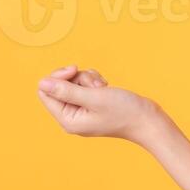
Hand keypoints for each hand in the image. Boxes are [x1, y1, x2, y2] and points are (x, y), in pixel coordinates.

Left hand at [36, 64, 163, 142]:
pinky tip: (106, 88)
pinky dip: (94, 82)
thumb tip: (42, 82)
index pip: (46, 92)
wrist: (148, 120)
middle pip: (59, 86)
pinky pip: (84, 85)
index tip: (74, 70)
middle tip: (94, 84)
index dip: (58, 77)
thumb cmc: (124, 111)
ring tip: (103, 88)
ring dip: (88, 79)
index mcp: (67, 120)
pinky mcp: (91, 105)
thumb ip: (66, 90)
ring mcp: (82, 111)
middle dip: (77, 78)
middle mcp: (71, 117)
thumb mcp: (93, 97)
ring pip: (73, 83)